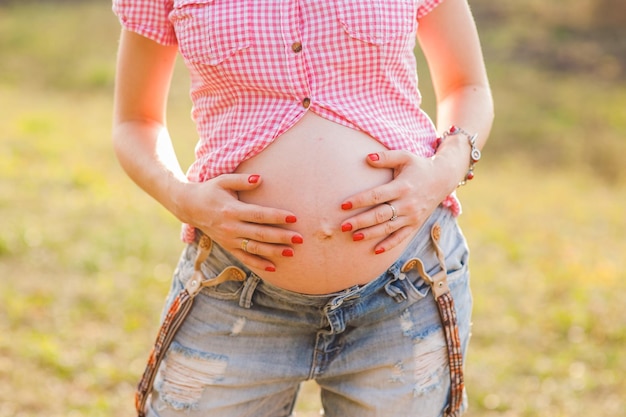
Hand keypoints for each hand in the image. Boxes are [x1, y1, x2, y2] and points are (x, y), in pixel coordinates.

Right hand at [175, 174, 302, 271]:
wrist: (188, 206)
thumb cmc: (209, 190)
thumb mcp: (223, 180)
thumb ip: (242, 181)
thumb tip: (260, 179)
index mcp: (232, 210)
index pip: (258, 215)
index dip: (276, 216)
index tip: (293, 217)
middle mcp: (231, 227)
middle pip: (260, 234)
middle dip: (281, 237)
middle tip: (300, 238)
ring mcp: (229, 239)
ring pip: (254, 249)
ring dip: (273, 252)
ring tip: (292, 253)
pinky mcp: (227, 247)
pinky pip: (244, 258)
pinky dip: (258, 264)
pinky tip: (273, 267)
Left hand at [339, 151, 453, 253]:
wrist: (443, 179)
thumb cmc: (419, 166)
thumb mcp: (405, 156)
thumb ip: (386, 157)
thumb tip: (367, 158)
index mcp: (402, 187)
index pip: (376, 196)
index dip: (359, 201)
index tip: (344, 205)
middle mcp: (407, 204)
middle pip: (380, 215)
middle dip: (360, 221)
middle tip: (343, 226)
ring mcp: (411, 216)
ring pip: (388, 228)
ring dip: (370, 234)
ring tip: (353, 237)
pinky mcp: (415, 224)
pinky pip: (401, 237)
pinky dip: (389, 245)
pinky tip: (375, 250)